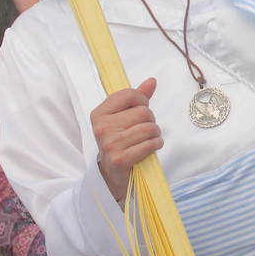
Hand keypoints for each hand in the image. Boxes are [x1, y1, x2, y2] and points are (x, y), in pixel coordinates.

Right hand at [91, 78, 161, 201]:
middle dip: (150, 120)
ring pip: (149, 128)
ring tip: (149, 139)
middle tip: (145, 129)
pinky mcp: (120, 159)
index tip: (141, 110)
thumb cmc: (120, 142)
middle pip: (143, 112)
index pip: (129, 94)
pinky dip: (156, 145)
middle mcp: (101, 127)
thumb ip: (137, 98)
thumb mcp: (123, 118)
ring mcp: (110, 144)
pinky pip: (149, 144)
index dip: (142, 101)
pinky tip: (151, 147)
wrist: (112, 174)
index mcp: (99, 113)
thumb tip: (152, 81)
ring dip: (155, 134)